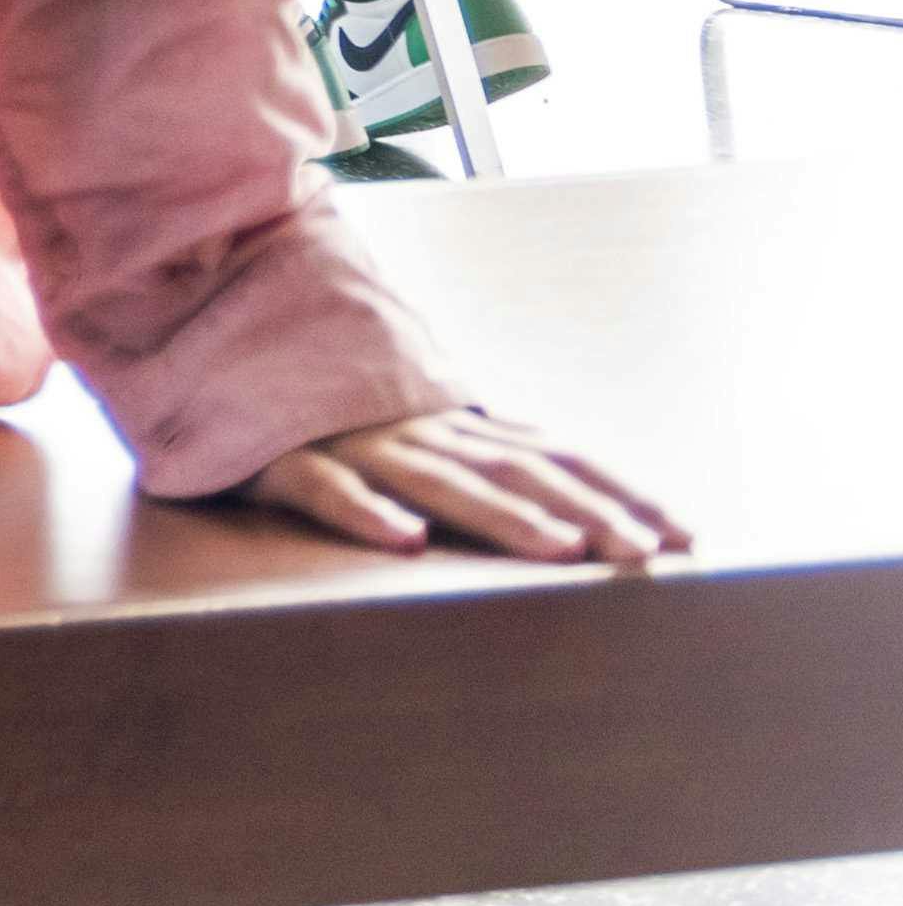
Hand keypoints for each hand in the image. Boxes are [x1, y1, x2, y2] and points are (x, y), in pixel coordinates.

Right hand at [235, 405, 685, 566]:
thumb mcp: (415, 427)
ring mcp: (354, 443)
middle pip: (517, 473)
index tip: (690, 536)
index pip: (557, 454)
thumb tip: (578, 491)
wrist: (216, 349)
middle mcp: (419, 430)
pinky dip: (366, 512)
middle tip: (649, 555)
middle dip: (589, 512)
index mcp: (456, 424)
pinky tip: (403, 541)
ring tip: (562, 551)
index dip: (622, 490)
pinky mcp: (282, 460)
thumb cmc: (326, 409)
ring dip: (503, 517)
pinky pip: (327, 488)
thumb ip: (484, 451)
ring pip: (439, 482)